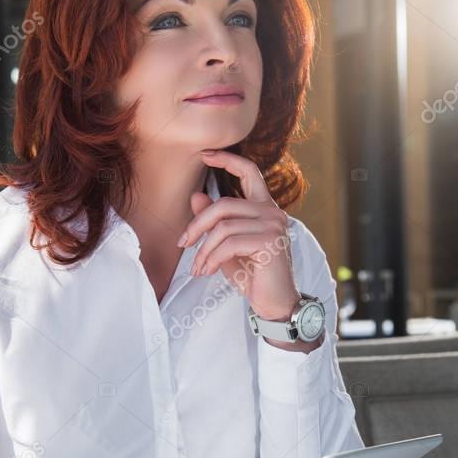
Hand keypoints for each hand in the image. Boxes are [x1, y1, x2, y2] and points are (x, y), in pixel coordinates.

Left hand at [180, 148, 299, 320]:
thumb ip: (214, 222)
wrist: (274, 304)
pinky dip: (211, 258)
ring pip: (223, 227)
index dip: (227, 160)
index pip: (249, 172)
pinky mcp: (270, 242)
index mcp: (264, 208)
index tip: (205, 154)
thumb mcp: (227, 246)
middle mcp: (272, 212)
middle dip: (197, 225)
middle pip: (224, 204)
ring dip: (203, 250)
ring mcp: (273, 226)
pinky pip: (229, 244)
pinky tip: (207, 271)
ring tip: (197, 268)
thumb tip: (196, 196)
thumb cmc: (253, 275)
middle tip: (182, 244)